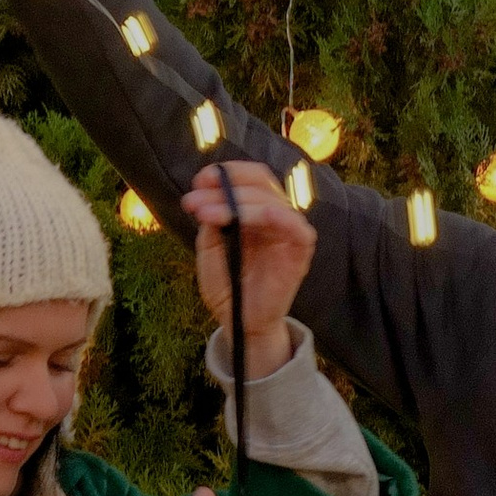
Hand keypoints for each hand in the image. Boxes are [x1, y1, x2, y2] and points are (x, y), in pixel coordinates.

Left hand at [186, 158, 311, 374]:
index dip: (226, 173)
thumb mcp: (210, 249)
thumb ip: (212, 222)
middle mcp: (273, 217)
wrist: (240, 322)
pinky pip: (297, 226)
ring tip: (205, 214)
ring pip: (271, 200)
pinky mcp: (299, 251)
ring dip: (237, 201)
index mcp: (254, 212)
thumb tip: (209, 197)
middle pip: (260, 182)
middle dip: (226, 185)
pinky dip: (278, 216)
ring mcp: (288, 232)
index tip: (199, 181)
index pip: (248, 178)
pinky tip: (254, 216)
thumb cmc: (228, 287)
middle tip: (196, 199)